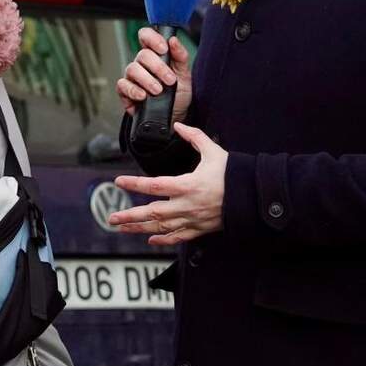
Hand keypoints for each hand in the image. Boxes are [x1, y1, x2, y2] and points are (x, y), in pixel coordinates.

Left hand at [109, 124, 224, 245]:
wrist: (253, 196)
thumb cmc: (233, 174)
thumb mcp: (214, 151)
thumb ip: (194, 136)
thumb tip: (179, 125)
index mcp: (188, 185)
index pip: (155, 186)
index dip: (135, 184)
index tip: (119, 182)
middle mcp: (188, 205)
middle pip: (153, 213)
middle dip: (130, 216)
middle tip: (112, 217)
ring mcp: (193, 219)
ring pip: (162, 227)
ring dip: (140, 228)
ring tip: (123, 228)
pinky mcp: (201, 228)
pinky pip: (179, 237)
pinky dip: (164, 239)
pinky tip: (151, 239)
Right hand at [116, 27, 192, 120]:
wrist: (176, 114)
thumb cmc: (178, 92)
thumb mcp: (185, 74)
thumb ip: (180, 56)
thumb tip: (173, 40)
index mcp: (155, 54)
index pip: (146, 36)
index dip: (152, 38)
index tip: (163, 49)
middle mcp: (142, 64)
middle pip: (142, 55)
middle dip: (158, 67)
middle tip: (170, 80)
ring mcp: (132, 77)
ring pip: (132, 69)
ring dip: (147, 80)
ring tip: (158, 90)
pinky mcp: (125, 92)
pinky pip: (123, 86)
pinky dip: (133, 90)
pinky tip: (143, 96)